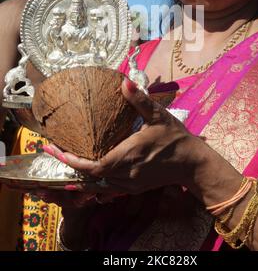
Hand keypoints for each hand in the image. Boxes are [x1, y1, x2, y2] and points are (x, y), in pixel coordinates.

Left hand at [44, 78, 201, 195]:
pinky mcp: (134, 188)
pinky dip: (94, 180)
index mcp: (129, 155)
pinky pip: (108, 187)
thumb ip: (139, 99)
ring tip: (64, 158)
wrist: (192, 163)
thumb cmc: (175, 137)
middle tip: (52, 150)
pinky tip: (86, 170)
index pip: (94, 165)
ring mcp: (130, 183)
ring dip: (80, 173)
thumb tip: (123, 82)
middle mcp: (127, 173)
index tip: (57, 150)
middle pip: (90, 176)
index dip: (73, 161)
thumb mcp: (159, 115)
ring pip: (97, 184)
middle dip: (70, 165)